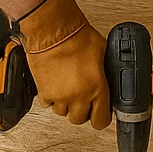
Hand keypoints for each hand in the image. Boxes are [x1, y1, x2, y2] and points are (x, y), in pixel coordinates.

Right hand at [16, 0, 111, 129]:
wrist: (53, 30)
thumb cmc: (76, 36)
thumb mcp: (102, 52)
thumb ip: (104, 69)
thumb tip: (109, 72)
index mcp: (96, 88)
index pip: (101, 120)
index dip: (101, 116)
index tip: (100, 111)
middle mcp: (78, 96)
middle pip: (79, 119)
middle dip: (82, 111)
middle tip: (83, 99)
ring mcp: (59, 96)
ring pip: (63, 113)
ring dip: (66, 104)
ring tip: (68, 89)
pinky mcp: (43, 92)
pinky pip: (48, 104)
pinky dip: (51, 98)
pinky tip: (56, 85)